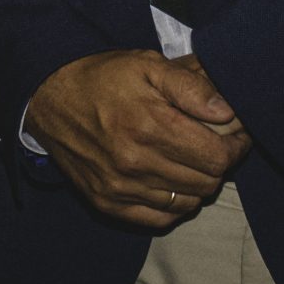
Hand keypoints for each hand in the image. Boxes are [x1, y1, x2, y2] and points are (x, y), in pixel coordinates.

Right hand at [24, 48, 251, 230]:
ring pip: (188, 202)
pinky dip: (175, 203)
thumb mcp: (147, 65)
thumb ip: (190, 86)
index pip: (217, 157)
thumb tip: (227, 112)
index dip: (236, 146)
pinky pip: (160, 218)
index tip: (235, 135)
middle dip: (219, 164)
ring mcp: (119, 187)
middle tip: (214, 145)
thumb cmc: (102, 78)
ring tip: (190, 160)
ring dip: (198, 183)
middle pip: (207, 182)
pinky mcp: (107, 203)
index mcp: (149, 125)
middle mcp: (134, 162)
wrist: (48, 97)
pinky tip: (170, 181)